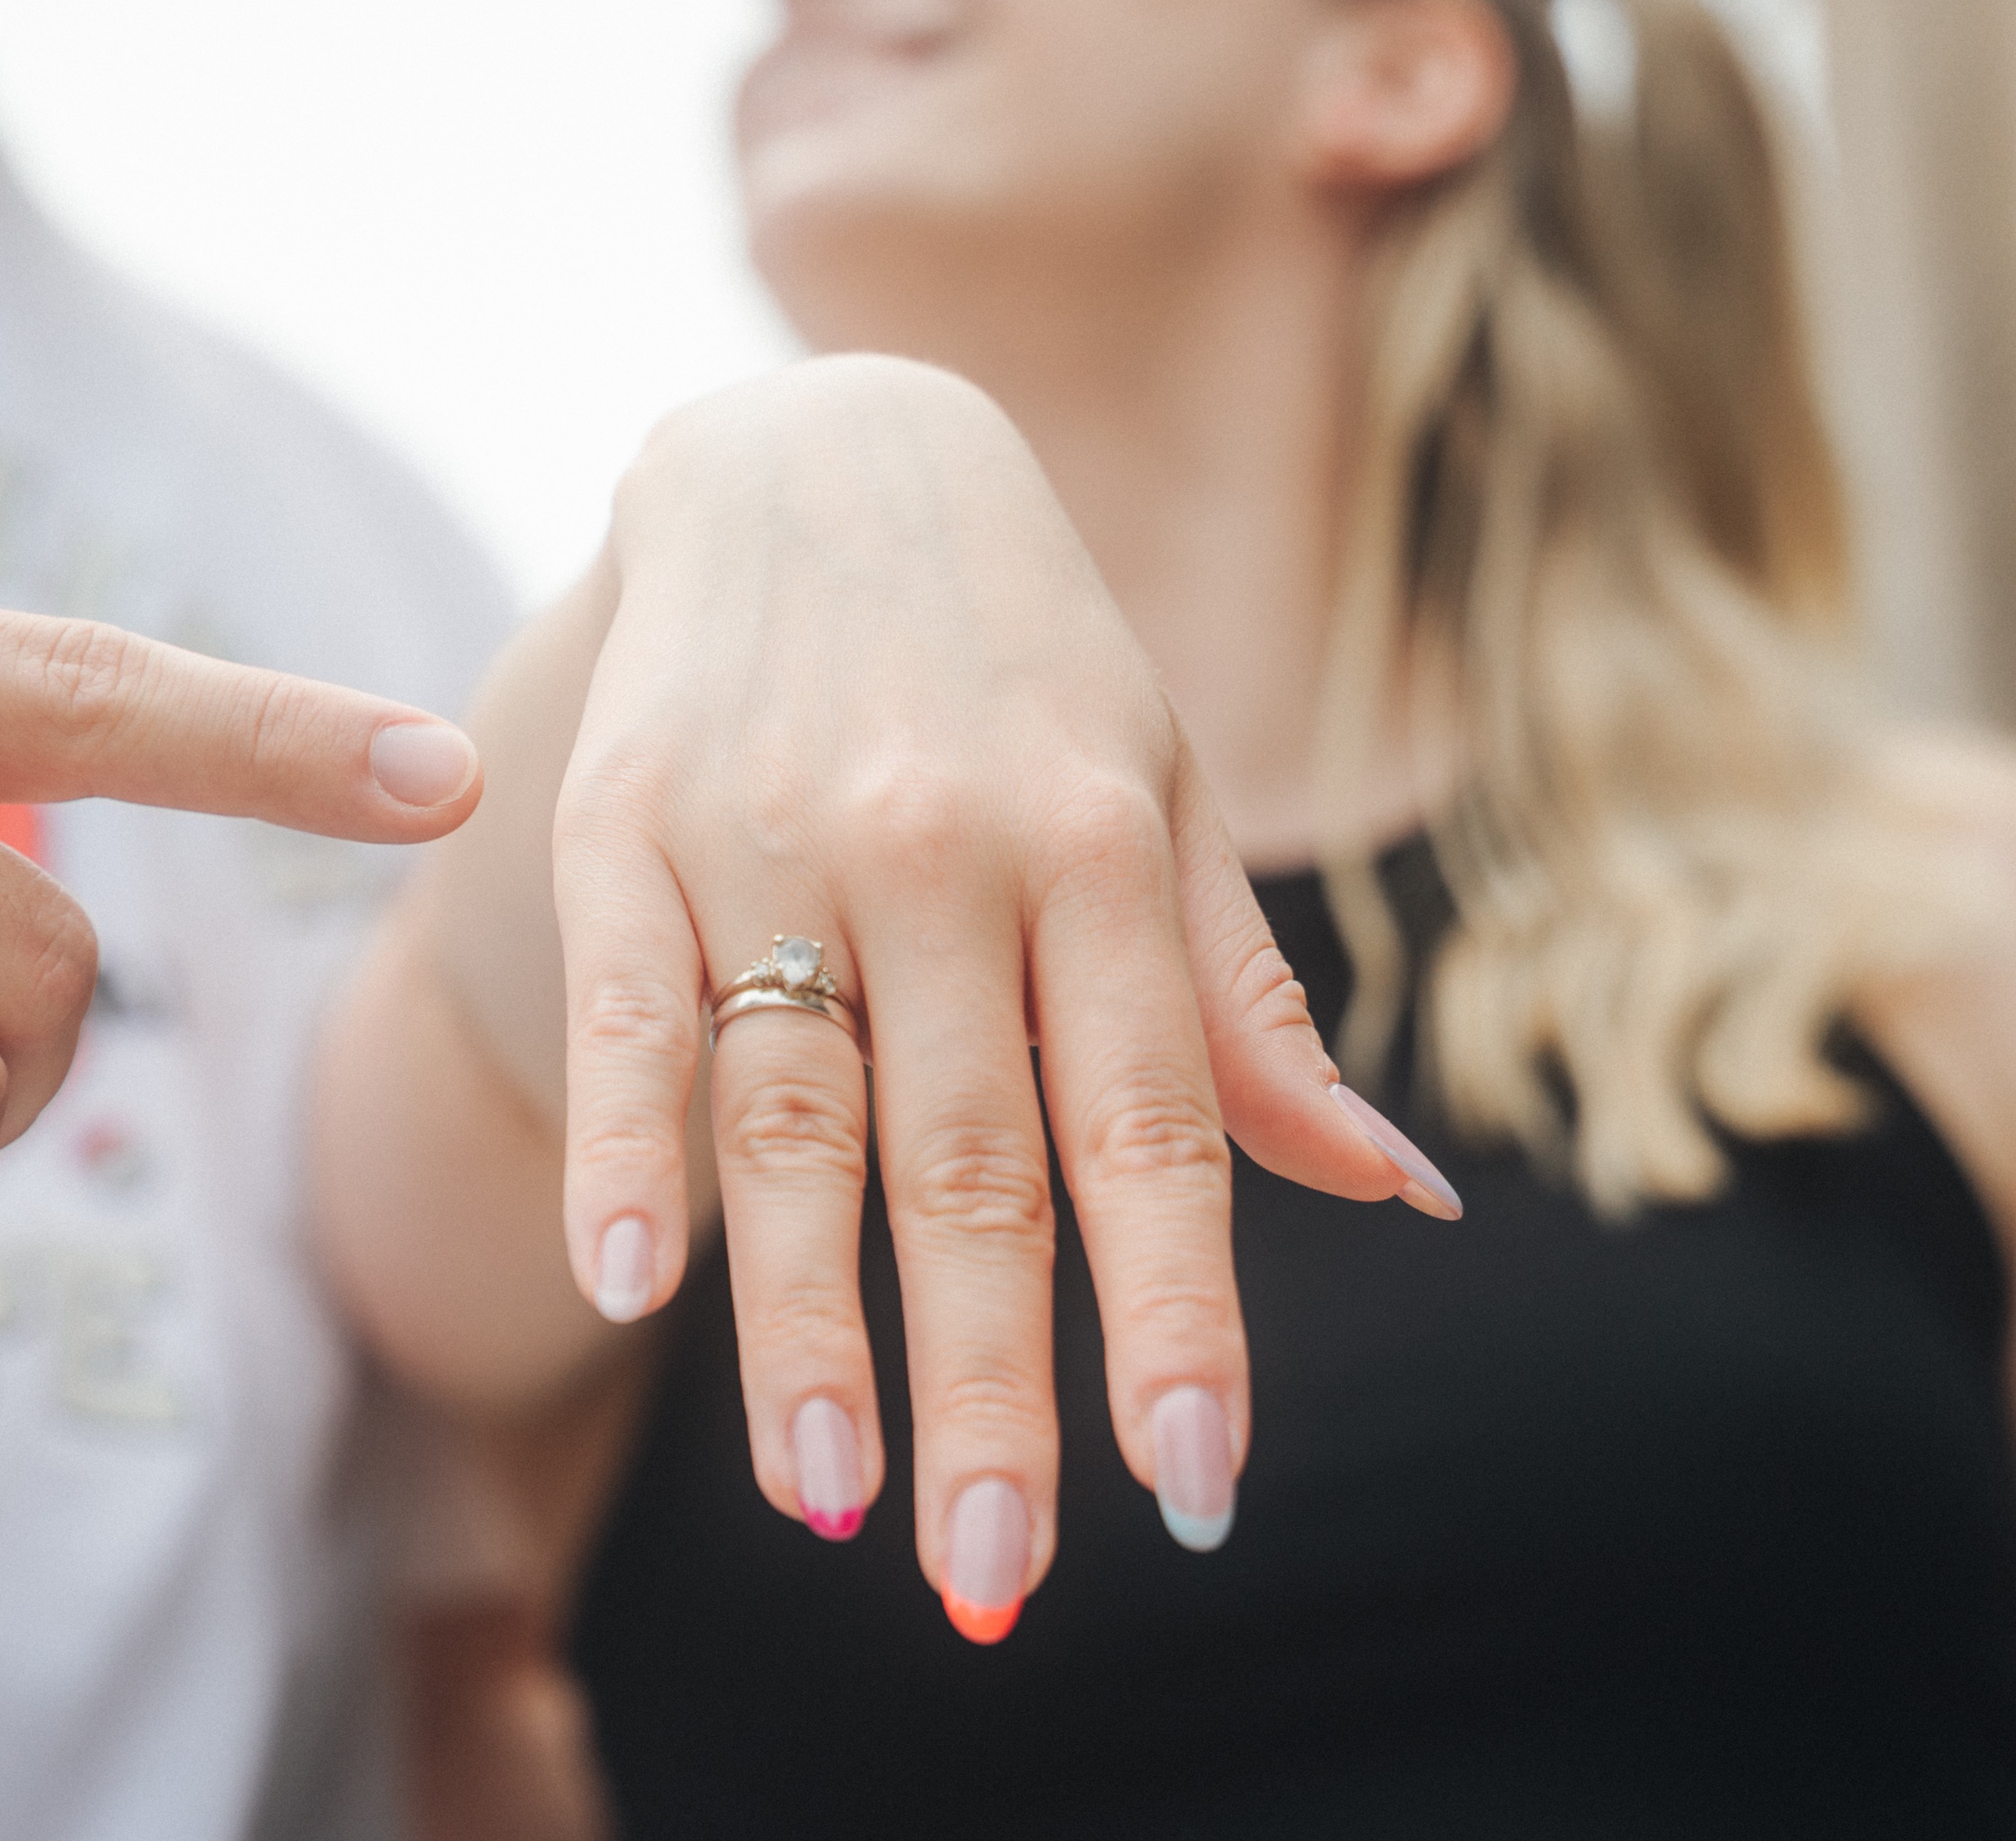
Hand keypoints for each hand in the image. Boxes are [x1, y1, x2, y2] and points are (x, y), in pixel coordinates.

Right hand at [553, 357, 1419, 1627]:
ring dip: (804, 1319)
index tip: (1190, 1489)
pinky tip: (624, 1287)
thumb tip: (1392, 1195)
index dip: (1170, 1311)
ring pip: (793, 1111)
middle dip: (983, 1380)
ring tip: (820, 1502)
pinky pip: (633, 1005)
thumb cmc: (1018, 652)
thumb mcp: (1159, 786)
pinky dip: (627, 1146)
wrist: (820, 443)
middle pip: (967, 1154)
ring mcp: (771, 829)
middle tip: (994, 1572)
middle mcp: (943, 844)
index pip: (1149, 1122)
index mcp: (1097, 843)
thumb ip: (1240, 998)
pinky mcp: (623, 811)